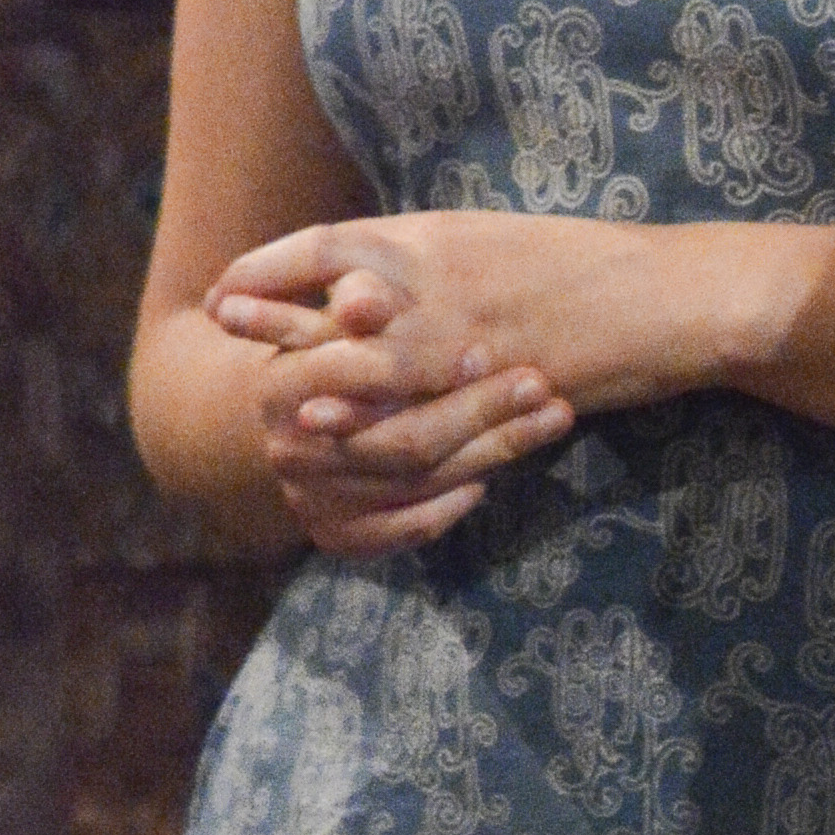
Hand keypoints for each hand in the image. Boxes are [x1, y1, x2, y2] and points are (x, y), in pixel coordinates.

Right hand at [207, 223, 577, 556]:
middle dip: (480, 410)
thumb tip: (368, 301)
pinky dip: (454, 504)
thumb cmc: (329, 347)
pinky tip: (493, 476)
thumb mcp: (337, 314)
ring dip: (495, 449)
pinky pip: (410, 527)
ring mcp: (314, 499)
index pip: (361, 377)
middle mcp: (293, 451)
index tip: (483, 350)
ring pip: (421, 482)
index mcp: (283, 386)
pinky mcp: (337, 535)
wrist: (289, 416)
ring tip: (552, 417)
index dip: (424, 365)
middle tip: (539, 383)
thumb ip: (358, 300)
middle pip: (404, 439)